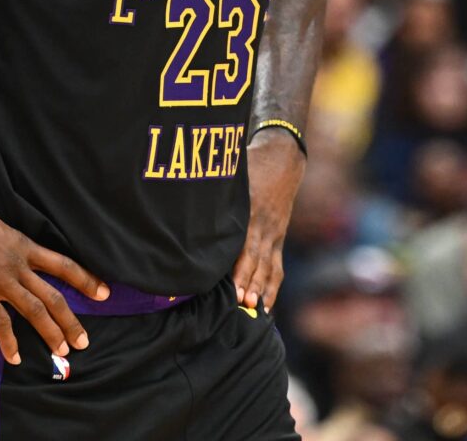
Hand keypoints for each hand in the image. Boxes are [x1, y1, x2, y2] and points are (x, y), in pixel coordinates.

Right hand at [0, 180, 108, 365]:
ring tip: (62, 352)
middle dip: (71, 320)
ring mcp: (0, 278)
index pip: (63, 265)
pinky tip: (15, 357)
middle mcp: (18, 264)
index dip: (85, 280)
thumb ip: (8, 247)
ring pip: (35, 309)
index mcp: (24, 246)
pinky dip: (9, 342)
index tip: (104, 293)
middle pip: (54, 295)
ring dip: (50, 333)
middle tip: (83, 342)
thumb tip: (13, 258)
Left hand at [231, 129, 305, 312]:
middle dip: (249, 282)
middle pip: (256, 259)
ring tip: (254, 308)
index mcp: (249, 211)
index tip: (233, 286)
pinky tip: (266, 305)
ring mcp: (274, 233)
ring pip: (269, 266)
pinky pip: (277, 266)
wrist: (282, 159)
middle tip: (241, 303)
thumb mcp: (229, 174)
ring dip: (262, 288)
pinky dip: (272, 286)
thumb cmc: (248, 166)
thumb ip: (213, 195)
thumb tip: (184, 208)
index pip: (244, 244)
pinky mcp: (279, 237)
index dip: (239, 266)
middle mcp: (263, 225)